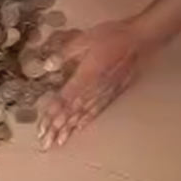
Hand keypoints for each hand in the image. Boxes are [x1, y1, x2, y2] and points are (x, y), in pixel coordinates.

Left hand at [37, 20, 160, 149]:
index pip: (63, 101)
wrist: (139, 40)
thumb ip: (64, 54)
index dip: (51, 115)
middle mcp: (94, 90)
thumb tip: (46, 66)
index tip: (41, 128)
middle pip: (72, 113)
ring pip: (83, 115)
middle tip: (45, 143)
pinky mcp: (113, 92)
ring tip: (59, 142)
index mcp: (84, 78)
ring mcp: (104, 93)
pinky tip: (80, 128)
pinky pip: (97, 110)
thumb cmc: (111, 36)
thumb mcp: (83, 39)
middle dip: (57, 129)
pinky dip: (86, 121)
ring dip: (70, 129)